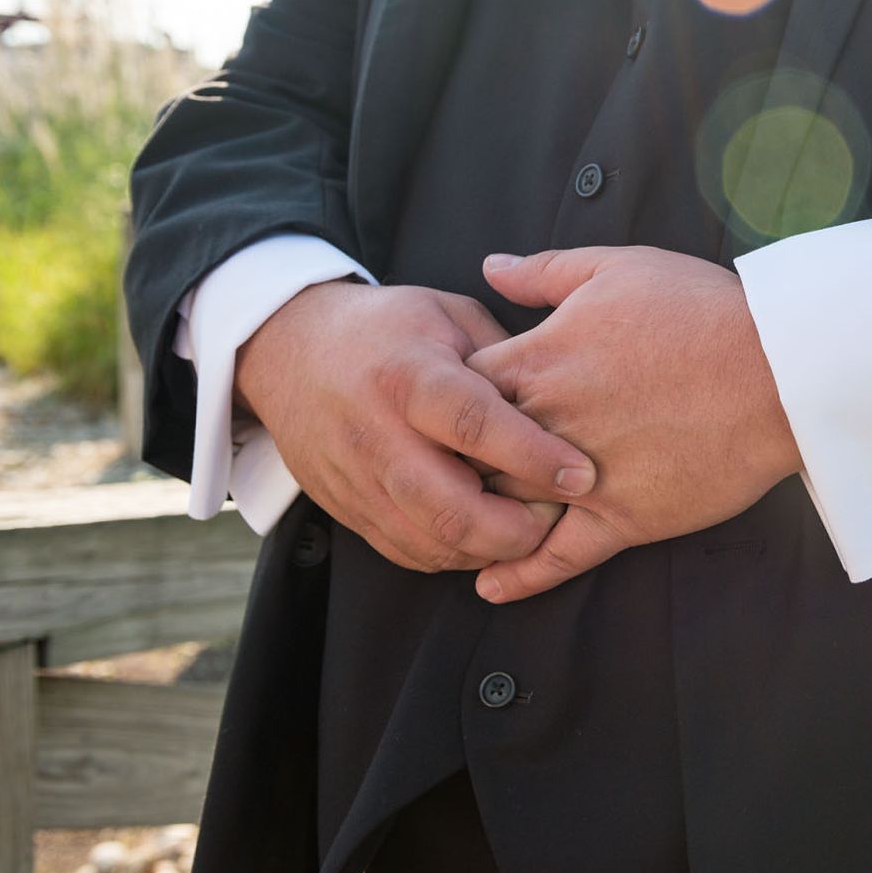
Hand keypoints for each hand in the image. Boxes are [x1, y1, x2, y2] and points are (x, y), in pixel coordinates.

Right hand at [233, 279, 596, 572]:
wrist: (288, 350)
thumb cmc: (388, 329)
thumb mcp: (450, 316)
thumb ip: (506, 358)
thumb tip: (564, 402)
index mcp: (408, 376)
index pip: (474, 426)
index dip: (533, 457)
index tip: (582, 474)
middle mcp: (377, 434)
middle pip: (452, 509)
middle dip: (519, 529)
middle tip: (560, 517)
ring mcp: (357, 479)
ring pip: (432, 543)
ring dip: (492, 550)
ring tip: (531, 528)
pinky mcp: (347, 510)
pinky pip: (409, 553)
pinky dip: (457, 556)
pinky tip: (487, 537)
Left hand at [463, 246, 802, 601]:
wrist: (777, 367)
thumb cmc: (701, 310)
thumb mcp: (616, 268)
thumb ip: (544, 272)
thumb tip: (489, 266)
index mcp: (536, 360)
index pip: (455, 391)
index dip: (445, 403)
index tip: (453, 411)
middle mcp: (547, 424)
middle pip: (465, 456)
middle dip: (452, 465)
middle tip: (447, 474)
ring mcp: (582, 477)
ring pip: (504, 508)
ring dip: (480, 517)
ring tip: (463, 527)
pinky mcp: (623, 518)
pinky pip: (558, 557)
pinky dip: (520, 577)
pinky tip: (491, 587)